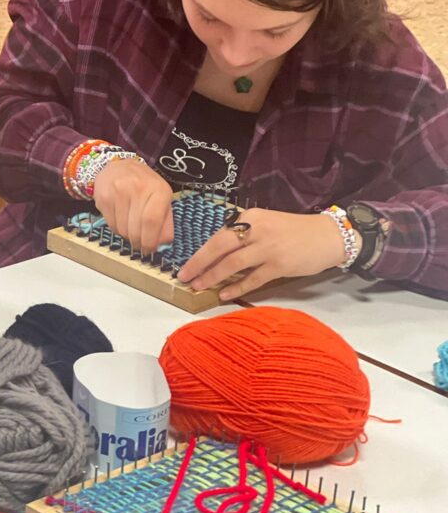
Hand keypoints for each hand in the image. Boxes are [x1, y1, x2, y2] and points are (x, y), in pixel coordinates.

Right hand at [92, 158, 173, 252]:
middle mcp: (138, 188)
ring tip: (131, 229)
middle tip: (139, 244)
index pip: (152, 221)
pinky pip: (111, 225)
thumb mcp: (161, 198)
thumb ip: (165, 221)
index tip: (149, 249)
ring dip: (127, 236)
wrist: (118, 167)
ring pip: (122, 229)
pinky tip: (121, 220)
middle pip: (135, 228)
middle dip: (138, 242)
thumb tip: (162, 243)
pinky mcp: (104, 198)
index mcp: (158, 189)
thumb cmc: (144, 185)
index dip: (150, 240)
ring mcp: (118, 192)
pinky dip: (117, 229)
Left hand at [177, 209, 348, 299]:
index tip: (186, 265)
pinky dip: (237, 287)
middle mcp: (257, 230)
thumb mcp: (265, 224)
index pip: (218, 236)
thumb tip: (216, 254)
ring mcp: (268, 248)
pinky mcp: (280, 265)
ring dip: (213, 277)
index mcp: (250, 218)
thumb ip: (243, 235)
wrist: (328, 236)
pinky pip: (253, 279)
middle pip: (220, 248)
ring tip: (199, 287)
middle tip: (184, 278)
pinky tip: (224, 295)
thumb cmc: (293, 231)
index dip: (200, 253)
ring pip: (232, 264)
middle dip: (199, 264)